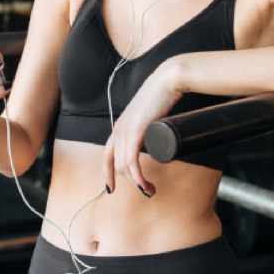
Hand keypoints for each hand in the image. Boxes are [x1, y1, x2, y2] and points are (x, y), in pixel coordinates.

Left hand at [103, 60, 185, 196]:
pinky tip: (144, 186)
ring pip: (124, 167)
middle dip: (129, 183)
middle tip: (147, 190)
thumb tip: (154, 139)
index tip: (111, 189)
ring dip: (137, 183)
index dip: (107, 174)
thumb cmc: (162, 98)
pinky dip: (138, 177)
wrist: (167, 82)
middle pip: (116, 165)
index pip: (107, 156)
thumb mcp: (149, 117)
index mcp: (119, 128)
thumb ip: (147, 128)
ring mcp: (125, 131)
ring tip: (151, 190)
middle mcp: (118, 130)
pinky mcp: (135, 132)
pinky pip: (131, 162)